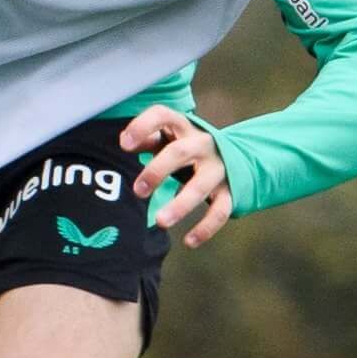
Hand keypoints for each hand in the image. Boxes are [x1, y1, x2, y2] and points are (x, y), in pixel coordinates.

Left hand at [119, 103, 234, 246]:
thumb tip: (125, 143)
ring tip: (160, 222)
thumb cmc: (182, 147)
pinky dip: (206, 228)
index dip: (143, 126)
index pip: (163, 116)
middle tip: (138, 191)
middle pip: (179, 152)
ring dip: (180, 205)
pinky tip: (189, 242)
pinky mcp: (232, 190)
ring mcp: (219, 168)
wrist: (231, 156)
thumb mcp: (166, 139)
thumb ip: (146, 139)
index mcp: (182, 127)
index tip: (124, 145)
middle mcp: (202, 144)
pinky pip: (221, 210)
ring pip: (201, 185)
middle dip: (157, 171)